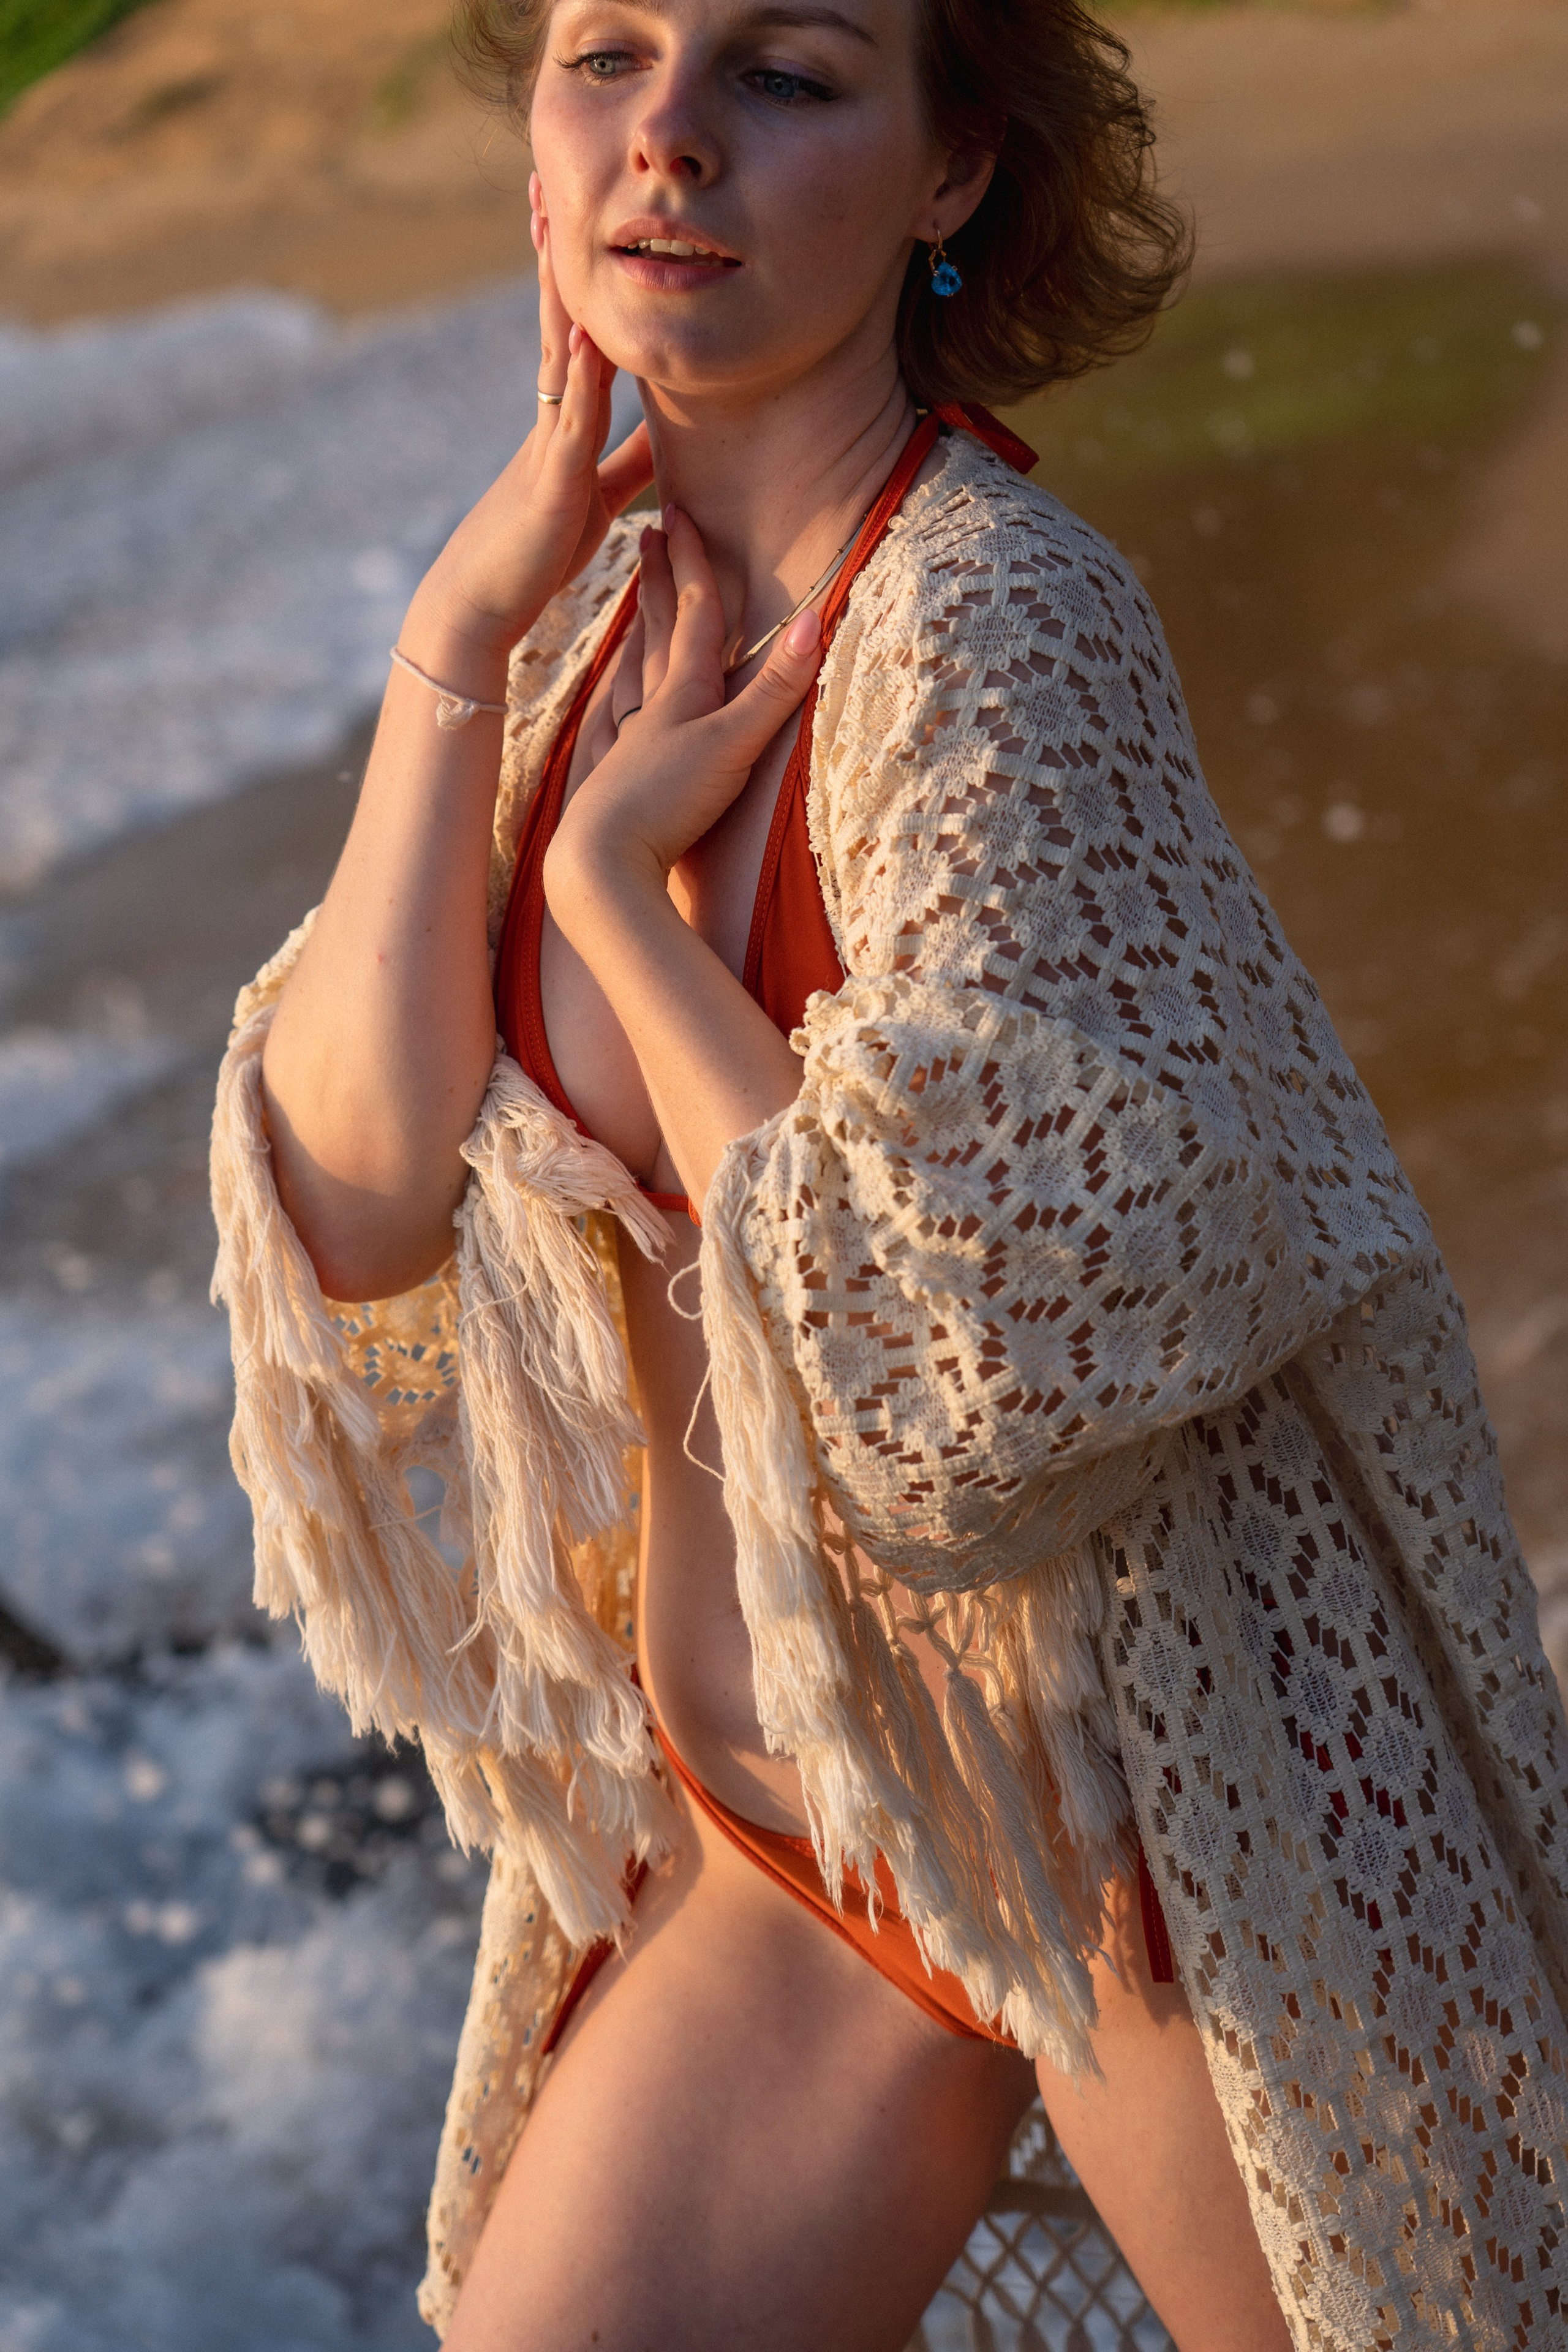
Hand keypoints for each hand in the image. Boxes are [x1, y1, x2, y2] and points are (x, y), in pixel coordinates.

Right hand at [404, 173, 654, 668]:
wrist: (487, 600)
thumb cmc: (537, 552)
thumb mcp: (595, 496)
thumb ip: (626, 462)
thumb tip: (663, 436)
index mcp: (564, 419)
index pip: (576, 332)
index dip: (577, 277)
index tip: (572, 217)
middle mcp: (551, 416)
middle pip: (557, 320)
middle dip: (552, 255)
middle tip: (542, 181)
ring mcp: (549, 442)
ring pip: (558, 352)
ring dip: (560, 292)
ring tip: (559, 226)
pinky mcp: (554, 481)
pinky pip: (571, 418)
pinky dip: (581, 376)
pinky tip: (590, 334)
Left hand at [542, 506, 823, 917]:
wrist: (602, 861)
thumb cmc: (669, 802)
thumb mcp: (735, 744)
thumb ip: (775, 688)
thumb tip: (813, 619)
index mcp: (682, 692)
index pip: (692, 613)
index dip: (691, 562)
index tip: (680, 512)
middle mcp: (651, 708)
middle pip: (656, 629)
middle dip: (657, 579)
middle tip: (647, 534)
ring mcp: (628, 742)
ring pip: (633, 670)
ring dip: (637, 631)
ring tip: (633, 601)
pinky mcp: (614, 779)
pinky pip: (614, 721)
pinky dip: (616, 695)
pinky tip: (610, 697)